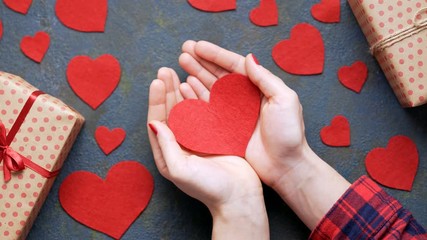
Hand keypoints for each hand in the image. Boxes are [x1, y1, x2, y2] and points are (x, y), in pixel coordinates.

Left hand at [147, 67, 268, 238]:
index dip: (156, 101)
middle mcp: (181, 145)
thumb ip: (166, 146)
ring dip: (181, 91)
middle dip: (167, 91)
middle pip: (170, 112)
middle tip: (165, 71)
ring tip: (177, 72)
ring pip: (186, 110)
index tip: (156, 82)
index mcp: (169, 154)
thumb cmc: (209, 188)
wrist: (239, 198)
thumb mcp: (181, 170)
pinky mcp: (214, 137)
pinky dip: (199, 98)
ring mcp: (198, 140)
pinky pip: (203, 113)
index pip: (158, 122)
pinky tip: (196, 85)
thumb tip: (153, 123)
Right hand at [179, 40, 349, 229]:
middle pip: (219, 74)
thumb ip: (266, 79)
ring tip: (180, 64)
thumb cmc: (288, 133)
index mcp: (259, 87)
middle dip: (201, 61)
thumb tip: (249, 57)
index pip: (234, 65)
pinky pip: (208, 108)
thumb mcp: (284, 101)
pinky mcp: (225, 127)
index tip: (197, 46)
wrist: (285, 165)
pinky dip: (196, 96)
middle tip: (183, 50)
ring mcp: (233, 112)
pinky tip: (185, 88)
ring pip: (211, 88)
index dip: (215, 54)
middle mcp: (244, 97)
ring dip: (196, 75)